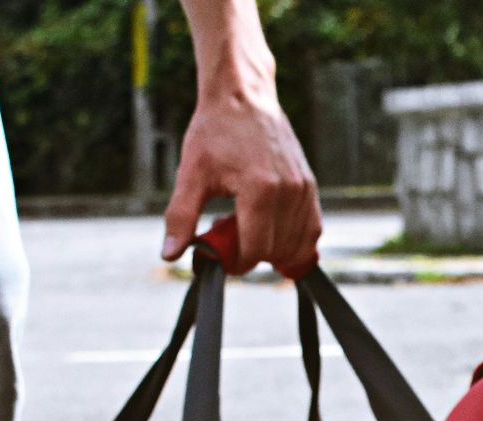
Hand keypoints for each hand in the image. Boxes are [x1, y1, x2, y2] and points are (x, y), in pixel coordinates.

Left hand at [161, 90, 320, 277]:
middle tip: (229, 234)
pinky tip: (271, 230)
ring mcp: (304, 189)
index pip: (255, 251)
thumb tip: (171, 254)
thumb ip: (181, 217)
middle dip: (251, 254)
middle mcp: (289, 191)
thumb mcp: (191, 174)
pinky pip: (312, 231)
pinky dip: (293, 241)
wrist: (243, 97)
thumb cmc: (215, 131)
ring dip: (272, 249)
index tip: (221, 255)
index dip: (236, 262)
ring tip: (248, 228)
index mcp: (260, 190)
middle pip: (276, 252)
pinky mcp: (311, 186)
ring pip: (296, 246)